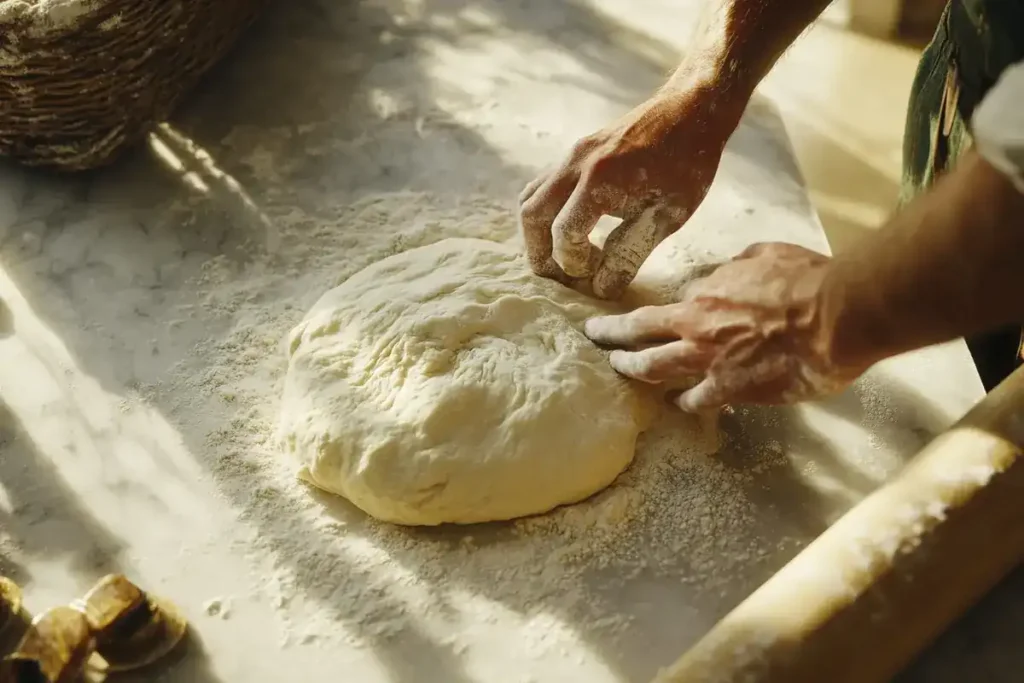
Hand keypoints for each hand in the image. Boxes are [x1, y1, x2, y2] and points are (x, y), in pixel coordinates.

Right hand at [517, 88, 737, 299]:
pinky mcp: (573, 154)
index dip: (575, 263)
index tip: (598, 273)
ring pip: (529, 200)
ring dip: (537, 234)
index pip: (564, 234)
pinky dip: (546, 214)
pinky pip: (541, 187)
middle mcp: (575, 165)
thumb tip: (600, 288)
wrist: (690, 110)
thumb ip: (630, 254)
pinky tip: (572, 229)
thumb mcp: (666, 216)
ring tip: (563, 257)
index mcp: (599, 180)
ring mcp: (570, 155)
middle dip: (541, 254)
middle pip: (532, 216)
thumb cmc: (687, 164)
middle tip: (564, 277)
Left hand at [583, 243, 867, 410]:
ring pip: (653, 368)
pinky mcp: (729, 390)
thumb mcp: (768, 255)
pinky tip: (677, 407)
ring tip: (618, 369)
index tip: (668, 308)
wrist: (836, 316)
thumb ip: (743, 264)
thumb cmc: (808, 280)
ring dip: (632, 369)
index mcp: (706, 292)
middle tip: (593, 334)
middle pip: (639, 330)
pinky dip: (684, 403)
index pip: (676, 299)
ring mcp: (707, 361)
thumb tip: (735, 267)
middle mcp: (696, 327)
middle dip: (611, 333)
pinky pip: (696, 401)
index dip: (674, 304)